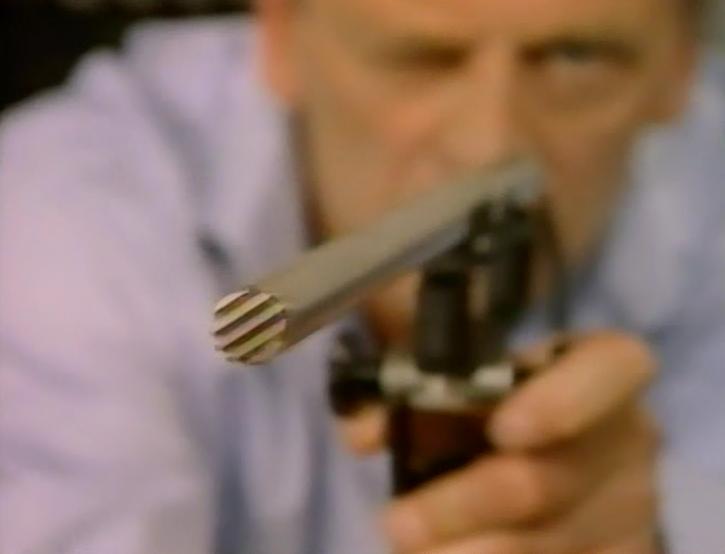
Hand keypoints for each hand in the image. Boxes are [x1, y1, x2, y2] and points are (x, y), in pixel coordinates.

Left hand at [341, 332, 660, 553]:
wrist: (559, 452)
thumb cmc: (503, 401)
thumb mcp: (470, 382)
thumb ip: (414, 393)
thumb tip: (361, 433)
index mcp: (605, 369)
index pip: (611, 369)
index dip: (562, 401)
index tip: (502, 430)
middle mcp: (629, 437)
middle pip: (548, 479)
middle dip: (463, 505)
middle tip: (397, 524)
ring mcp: (634, 507)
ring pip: (547, 544)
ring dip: (467, 553)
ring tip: (409, 549)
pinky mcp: (627, 553)